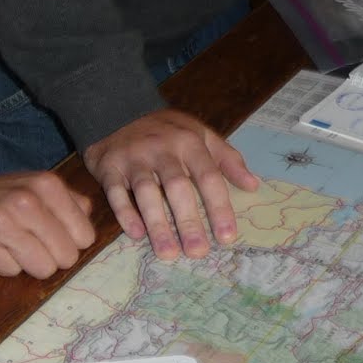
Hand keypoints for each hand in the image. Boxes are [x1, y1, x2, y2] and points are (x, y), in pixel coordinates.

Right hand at [0, 159, 95, 277]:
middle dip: (49, 256)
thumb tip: (90, 219)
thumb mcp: (33, 186)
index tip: (48, 234)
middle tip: (25, 241)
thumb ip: (67, 201)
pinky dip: (1, 265)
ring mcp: (2, 219)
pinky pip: (11, 272)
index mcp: (47, 185)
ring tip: (7, 243)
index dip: (68, 241)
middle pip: (66, 257)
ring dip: (25, 263)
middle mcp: (27, 199)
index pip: (86, 237)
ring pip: (42, 268)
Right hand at [82, 109, 258, 260]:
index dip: (218, 207)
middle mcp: (160, 148)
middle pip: (177, 186)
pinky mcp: (109, 165)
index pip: (208, 176)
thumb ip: (227, 159)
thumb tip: (253, 185)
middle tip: (198, 252)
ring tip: (168, 253)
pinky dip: (125, 212)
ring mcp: (133, 156)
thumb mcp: (201, 135)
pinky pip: (115, 191)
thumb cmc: (167, 132)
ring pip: (146, 191)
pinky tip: (136, 234)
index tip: (227, 237)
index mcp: (188, 142)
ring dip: (157, 223)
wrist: (119, 110)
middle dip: (188, 220)